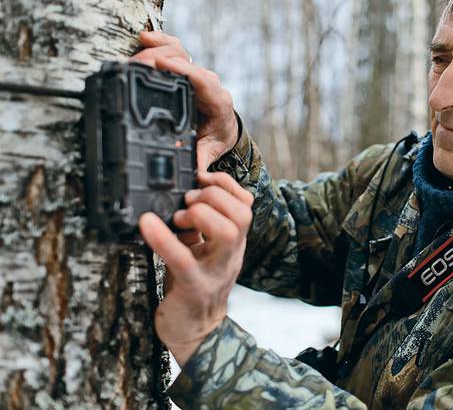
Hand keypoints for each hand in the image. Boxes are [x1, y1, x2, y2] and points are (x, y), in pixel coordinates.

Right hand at [131, 31, 238, 171]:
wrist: (223, 128)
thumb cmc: (216, 138)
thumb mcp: (209, 152)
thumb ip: (200, 161)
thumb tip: (195, 177)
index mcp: (217, 102)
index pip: (202, 80)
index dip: (183, 70)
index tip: (162, 65)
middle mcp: (208, 83)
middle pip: (187, 62)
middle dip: (161, 60)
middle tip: (136, 67)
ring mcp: (197, 74)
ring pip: (181, 52)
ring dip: (158, 49)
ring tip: (137, 52)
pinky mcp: (186, 69)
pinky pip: (175, 49)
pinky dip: (161, 42)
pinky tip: (145, 39)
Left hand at [139, 172, 253, 365]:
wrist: (196, 333)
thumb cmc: (194, 286)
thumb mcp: (200, 251)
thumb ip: (197, 227)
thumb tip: (180, 198)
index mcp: (233, 243)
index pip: (246, 204)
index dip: (226, 184)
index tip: (201, 178)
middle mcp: (231, 254)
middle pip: (242, 214)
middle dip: (213, 196)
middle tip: (187, 203)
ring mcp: (216, 271)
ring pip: (228, 232)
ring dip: (200, 214)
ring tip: (178, 218)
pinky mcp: (195, 288)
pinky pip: (184, 259)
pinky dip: (164, 238)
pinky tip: (147, 224)